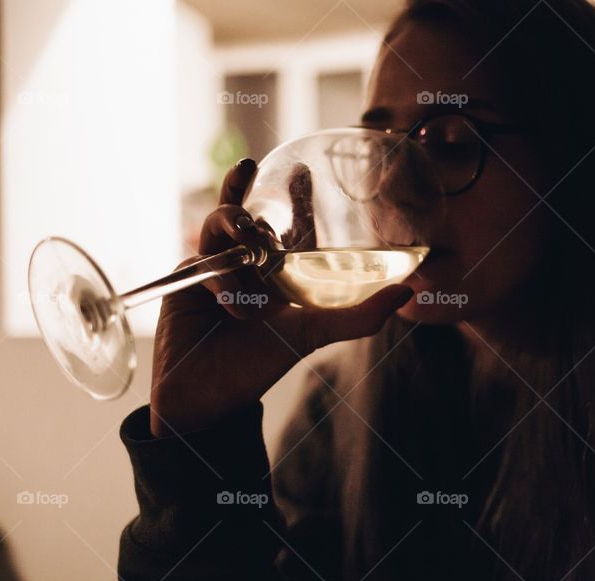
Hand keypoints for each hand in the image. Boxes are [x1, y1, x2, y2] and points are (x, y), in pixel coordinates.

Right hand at [149, 158, 412, 436]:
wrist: (209, 398)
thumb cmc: (260, 365)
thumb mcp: (314, 335)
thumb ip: (359, 317)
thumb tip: (408, 293)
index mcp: (275, 270)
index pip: (286, 223)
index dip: (295, 195)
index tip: (302, 167)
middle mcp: (244, 262)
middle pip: (244, 214)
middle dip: (247, 199)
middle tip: (259, 203)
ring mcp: (214, 268)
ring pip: (218, 227)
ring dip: (233, 224)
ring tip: (247, 235)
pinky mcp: (187, 280)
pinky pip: (205, 263)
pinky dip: (224, 280)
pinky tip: (234, 309)